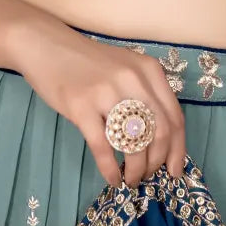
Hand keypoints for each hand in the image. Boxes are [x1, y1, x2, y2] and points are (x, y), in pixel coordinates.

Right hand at [11, 22, 186, 188]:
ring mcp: (107, 92)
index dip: (178, 149)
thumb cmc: (89, 62)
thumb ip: (146, 95)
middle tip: (148, 176)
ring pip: (134, 144)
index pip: (175, 117)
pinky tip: (112, 178)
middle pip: (160, 133)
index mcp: (150, 71)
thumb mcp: (127, 69)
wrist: (47, 46)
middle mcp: (134, 80)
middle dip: (157, 163)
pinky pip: (103, 148)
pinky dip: (111, 169)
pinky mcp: (81, 106)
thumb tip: (161, 142)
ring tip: (130, 179)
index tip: (175, 172)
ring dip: (136, 170)